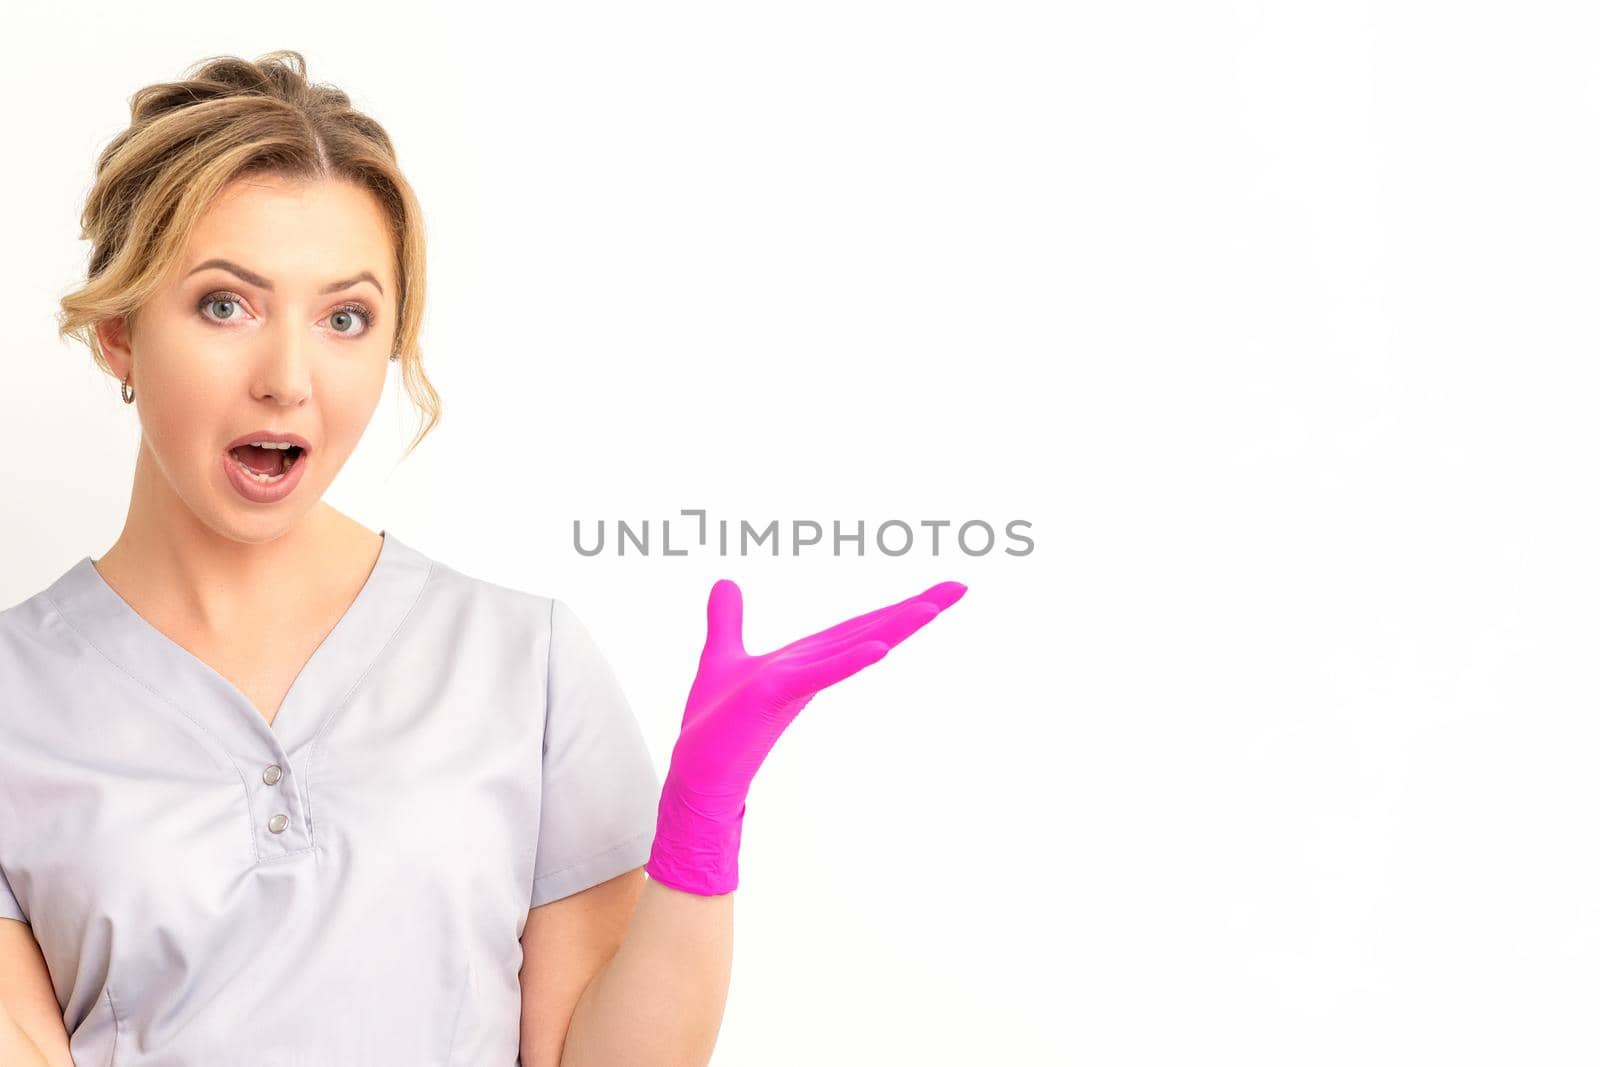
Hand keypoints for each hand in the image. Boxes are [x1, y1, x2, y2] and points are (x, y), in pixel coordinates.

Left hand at [643, 578, 967, 894]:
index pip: (860, 625)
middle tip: (960, 587)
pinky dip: (850, 661)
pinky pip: (820, 675)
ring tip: (932, 606)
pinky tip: (880, 649)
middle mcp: (812, 667)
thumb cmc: (713, 724)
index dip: (899, 606)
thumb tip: (725, 583)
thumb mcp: (723, 656)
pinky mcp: (774, 695)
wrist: (695, 773)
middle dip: (916, 608)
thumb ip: (728, 621)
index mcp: (807, 657)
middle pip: (872, 631)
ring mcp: (796, 682)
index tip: (941, 590)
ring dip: (894, 627)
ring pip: (854, 647)